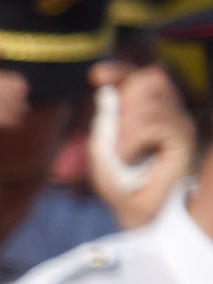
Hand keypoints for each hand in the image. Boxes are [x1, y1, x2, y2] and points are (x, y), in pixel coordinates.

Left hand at [92, 55, 199, 231]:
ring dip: (125, 128)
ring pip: (149, 98)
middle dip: (124, 105)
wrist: (138, 214)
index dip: (123, 69)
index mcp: (151, 110)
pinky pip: (153, 121)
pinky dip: (132, 141)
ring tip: (126, 155)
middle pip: (147, 78)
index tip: (98, 75)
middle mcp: (170, 111)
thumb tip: (104, 82)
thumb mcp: (103, 146)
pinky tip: (133, 158)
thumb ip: (105, 115)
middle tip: (120, 141)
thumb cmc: (121, 183)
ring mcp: (181, 121)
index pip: (143, 76)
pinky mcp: (186, 135)